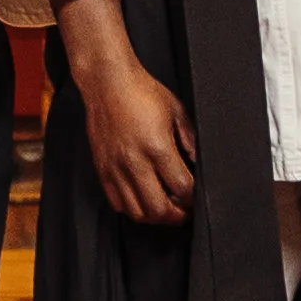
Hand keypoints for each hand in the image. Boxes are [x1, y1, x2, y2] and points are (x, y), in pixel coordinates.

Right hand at [65, 7, 198, 224]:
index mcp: (158, 147)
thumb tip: (198, 165)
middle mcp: (135, 162)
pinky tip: (143, 200)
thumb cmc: (142, 92)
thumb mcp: (177, 111)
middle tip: (184, 211)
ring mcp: (116, 168)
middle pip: (159, 209)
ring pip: (137, 212)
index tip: (196, 197)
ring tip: (165, 208)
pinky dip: (133, 209)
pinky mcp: (102, 169)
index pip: (182, 188)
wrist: (108, 83)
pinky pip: (117, 203)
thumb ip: (190, 141)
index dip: (194, 199)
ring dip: (155, 216)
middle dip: (177, 216)